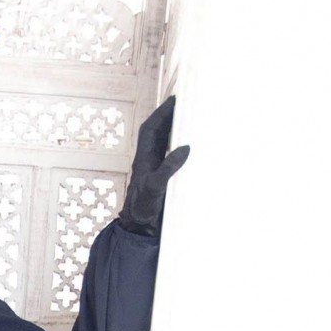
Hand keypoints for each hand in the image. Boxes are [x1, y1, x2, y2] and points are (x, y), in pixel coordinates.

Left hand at [117, 95, 189, 236]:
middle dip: (169, 117)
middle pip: (157, 132)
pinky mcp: (162, 179)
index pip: (150, 129)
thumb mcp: (156, 187)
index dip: (161, 113)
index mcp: (144, 159)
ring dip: (174, 130)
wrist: (139, 230)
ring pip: (163, 144)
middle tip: (186, 104)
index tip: (174, 100)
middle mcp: (148, 161)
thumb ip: (168, 168)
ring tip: (190, 118)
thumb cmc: (143, 209)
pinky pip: (170, 157)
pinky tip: (190, 146)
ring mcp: (155, 170)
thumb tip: (185, 148)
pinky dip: (179, 148)